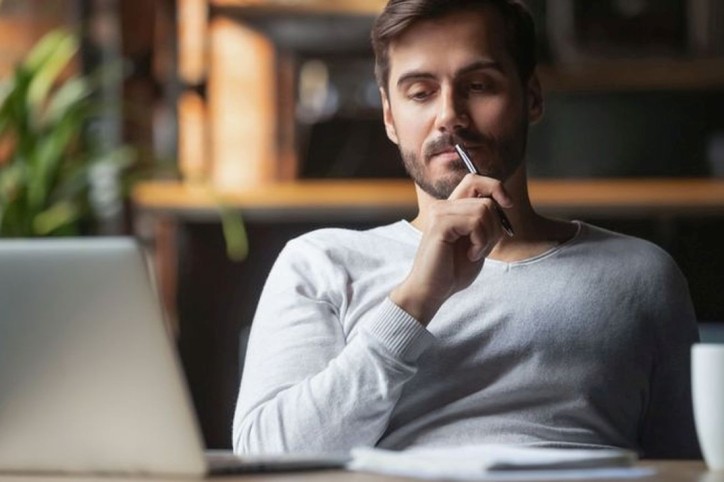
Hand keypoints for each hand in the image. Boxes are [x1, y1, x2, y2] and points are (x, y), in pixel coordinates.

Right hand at [391, 174, 512, 325]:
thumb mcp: (476, 241)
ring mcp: (439, 213)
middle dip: (496, 225)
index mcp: (451, 208)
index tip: (507, 205)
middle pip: (486, 198)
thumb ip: (485, 221)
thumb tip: (503, 202)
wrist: (432, 291)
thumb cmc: (453, 271)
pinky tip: (471, 255)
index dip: (496, 187)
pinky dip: (481, 241)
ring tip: (475, 252)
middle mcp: (443, 206)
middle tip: (484, 246)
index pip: (475, 179)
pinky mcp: (440, 224)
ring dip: (488, 237)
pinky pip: (476, 222)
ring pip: (484, 210)